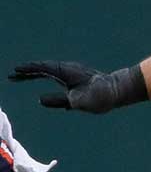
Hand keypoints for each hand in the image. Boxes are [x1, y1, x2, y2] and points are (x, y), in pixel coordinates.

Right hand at [9, 61, 147, 113]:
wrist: (118, 91)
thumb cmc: (100, 96)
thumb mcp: (77, 102)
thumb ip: (58, 100)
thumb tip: (40, 99)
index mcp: (67, 72)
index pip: (44, 69)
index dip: (29, 70)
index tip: (15, 71)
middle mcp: (69, 70)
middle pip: (43, 69)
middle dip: (27, 72)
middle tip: (11, 76)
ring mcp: (72, 73)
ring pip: (48, 71)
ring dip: (33, 73)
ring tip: (18, 77)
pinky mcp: (76, 78)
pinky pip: (55, 75)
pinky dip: (43, 75)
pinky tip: (38, 78)